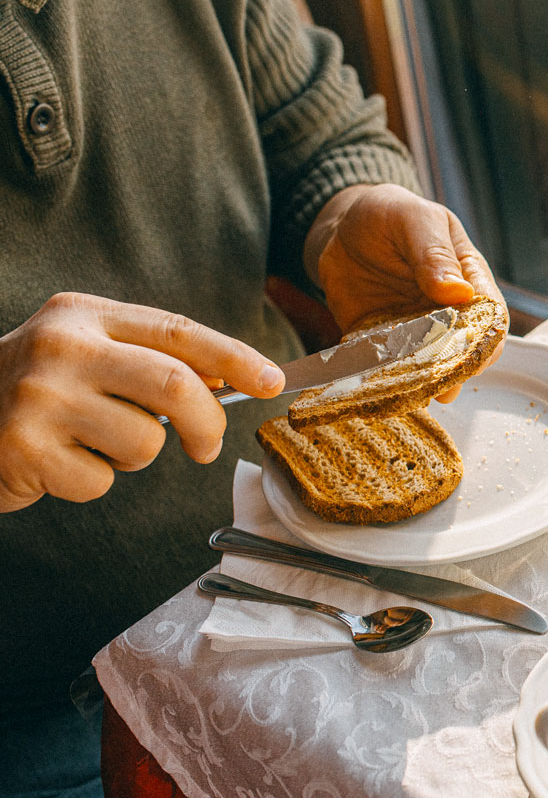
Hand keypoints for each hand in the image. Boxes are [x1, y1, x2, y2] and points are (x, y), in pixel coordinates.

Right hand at [0, 292, 285, 511]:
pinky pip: (101, 480)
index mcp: (84, 315)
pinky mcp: (24, 448)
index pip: (179, 332)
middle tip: (206, 445)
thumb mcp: (88, 353)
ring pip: (144, 441)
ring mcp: (39, 397)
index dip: (235, 358)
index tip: (272, 382)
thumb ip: (151, 359)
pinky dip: (95, 482)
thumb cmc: (39, 391)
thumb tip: (238, 381)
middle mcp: (61, 347)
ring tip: (99, 444)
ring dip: (138, 456)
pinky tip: (61, 463)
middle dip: (207, 422)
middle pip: (175, 385)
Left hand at [305, 184, 507, 401]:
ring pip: (426, 366)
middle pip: (462, 351)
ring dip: (420, 383)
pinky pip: (384, 367)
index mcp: (467, 280)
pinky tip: (375, 387)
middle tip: (443, 388)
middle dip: (454, 372)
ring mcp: (413, 331)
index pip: (490, 318)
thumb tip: (460, 293)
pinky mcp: (380, 342)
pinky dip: (381, 379)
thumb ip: (435, 254)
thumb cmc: (389, 214)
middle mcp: (445, 312)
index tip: (474, 357)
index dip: (487, 342)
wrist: (340, 225)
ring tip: (412, 395)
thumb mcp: (414, 220)